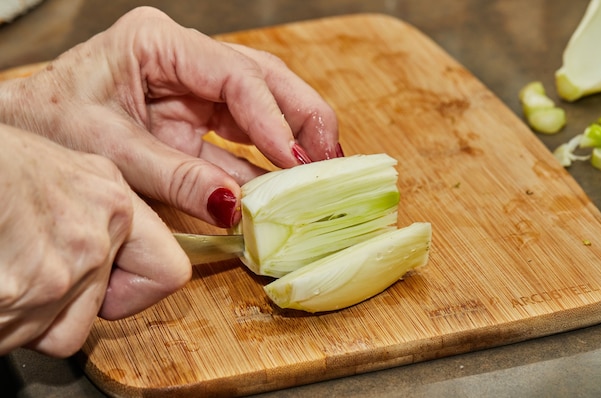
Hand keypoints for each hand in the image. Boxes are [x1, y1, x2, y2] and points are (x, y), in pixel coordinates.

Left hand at [0, 6, 339, 227]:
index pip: (235, 74)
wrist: (26, 135)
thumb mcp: (110, 151)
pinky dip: (262, 167)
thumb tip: (233, 206)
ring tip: (320, 174)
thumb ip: (174, 177)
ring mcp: (194, 90)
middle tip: (330, 158)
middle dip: (302, 119)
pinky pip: (239, 142)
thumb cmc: (51, 126)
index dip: (272, 118)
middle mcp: (185, 61)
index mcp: (158, 43)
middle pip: (264, 80)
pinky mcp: (195, 121)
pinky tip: (284, 187)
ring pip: (261, 108)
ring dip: (291, 142)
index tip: (297, 159)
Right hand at [0, 124, 190, 356]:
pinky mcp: (29, 296)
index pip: (168, 273)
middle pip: (107, 308)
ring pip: (65, 331)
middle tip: (39, 276)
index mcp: (111, 199)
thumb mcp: (57, 166)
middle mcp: (98, 236)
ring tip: (9, 273)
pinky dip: (6, 323)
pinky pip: (23, 337)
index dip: (136, 287)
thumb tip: (103, 246)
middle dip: (73, 304)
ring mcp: (65, 270)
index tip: (118, 285)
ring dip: (35, 316)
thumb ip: (91, 209)